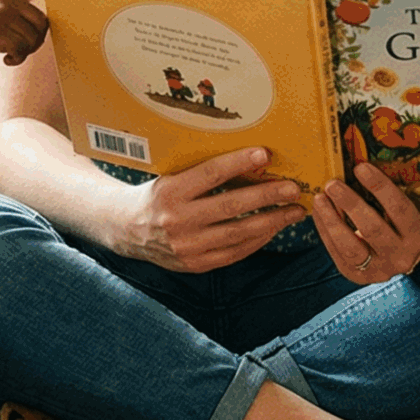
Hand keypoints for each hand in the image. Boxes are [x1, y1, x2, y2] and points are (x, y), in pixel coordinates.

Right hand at [0, 0, 47, 67]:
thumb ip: (11, 11)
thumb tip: (42, 25)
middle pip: (43, 21)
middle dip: (37, 40)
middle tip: (22, 49)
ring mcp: (2, 14)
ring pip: (33, 38)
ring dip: (25, 52)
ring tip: (10, 55)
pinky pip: (22, 49)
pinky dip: (17, 59)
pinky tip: (5, 60)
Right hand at [114, 147, 306, 272]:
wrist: (125, 229)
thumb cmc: (157, 195)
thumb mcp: (170, 177)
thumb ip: (202, 173)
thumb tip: (251, 161)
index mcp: (170, 191)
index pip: (211, 174)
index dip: (239, 163)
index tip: (265, 154)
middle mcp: (177, 220)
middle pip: (231, 206)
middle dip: (267, 196)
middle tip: (293, 188)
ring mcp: (187, 246)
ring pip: (238, 233)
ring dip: (271, 221)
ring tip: (294, 211)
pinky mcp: (195, 264)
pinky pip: (234, 252)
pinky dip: (258, 240)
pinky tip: (273, 229)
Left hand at [310, 163, 419, 283]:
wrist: (401, 259)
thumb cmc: (401, 227)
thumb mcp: (405, 214)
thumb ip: (387, 198)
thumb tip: (358, 168)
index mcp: (418, 235)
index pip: (399, 208)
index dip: (379, 187)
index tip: (360, 168)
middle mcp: (401, 256)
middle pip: (373, 228)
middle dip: (350, 203)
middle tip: (333, 184)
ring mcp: (379, 269)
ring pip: (351, 246)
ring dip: (332, 219)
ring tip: (320, 198)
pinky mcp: (357, 276)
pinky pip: (337, 253)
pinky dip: (325, 231)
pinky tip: (319, 213)